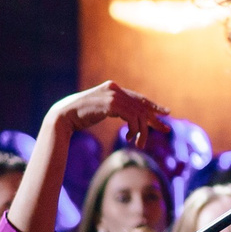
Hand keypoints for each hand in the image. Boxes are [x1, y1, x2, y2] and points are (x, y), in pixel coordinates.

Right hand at [47, 82, 168, 149]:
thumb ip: (115, 109)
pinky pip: (131, 117)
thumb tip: (129, 117)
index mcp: (113, 88)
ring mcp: (112, 95)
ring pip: (138, 114)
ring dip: (142, 131)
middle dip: (154, 119)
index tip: (166, 113)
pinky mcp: (110, 104)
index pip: (138, 98)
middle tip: (166, 130)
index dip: (153, 106)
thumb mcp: (101, 110)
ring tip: (139, 143)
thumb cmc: (80, 116)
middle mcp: (114, 88)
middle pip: (141, 105)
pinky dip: (133, 129)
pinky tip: (130, 137)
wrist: (64, 116)